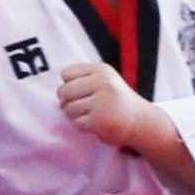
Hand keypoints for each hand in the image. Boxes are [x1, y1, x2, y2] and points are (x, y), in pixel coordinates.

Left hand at [55, 59, 180, 161]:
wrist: (140, 121)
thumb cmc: (115, 100)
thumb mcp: (103, 80)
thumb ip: (81, 79)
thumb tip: (54, 92)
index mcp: (101, 70)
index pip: (66, 73)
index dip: (69, 84)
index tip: (82, 91)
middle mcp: (103, 83)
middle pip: (63, 91)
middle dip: (66, 101)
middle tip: (81, 105)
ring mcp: (102, 102)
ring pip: (67, 108)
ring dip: (74, 115)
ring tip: (91, 114)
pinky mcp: (100, 120)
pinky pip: (76, 122)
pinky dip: (82, 125)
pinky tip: (95, 123)